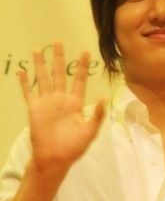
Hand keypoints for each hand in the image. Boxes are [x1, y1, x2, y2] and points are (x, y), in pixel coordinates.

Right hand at [19, 42, 104, 175]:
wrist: (55, 158)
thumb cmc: (74, 148)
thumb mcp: (90, 131)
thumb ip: (98, 114)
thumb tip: (106, 97)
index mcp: (75, 104)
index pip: (80, 80)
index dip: (82, 67)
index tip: (85, 52)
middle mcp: (61, 100)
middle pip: (60, 74)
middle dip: (59, 58)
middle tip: (58, 42)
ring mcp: (47, 103)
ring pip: (43, 78)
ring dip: (41, 65)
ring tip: (38, 50)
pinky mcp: (35, 109)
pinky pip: (29, 93)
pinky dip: (25, 82)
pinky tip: (22, 71)